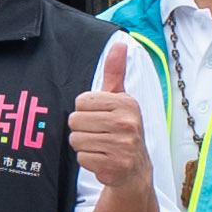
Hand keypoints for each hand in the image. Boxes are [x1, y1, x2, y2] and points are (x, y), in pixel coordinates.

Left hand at [66, 42, 151, 188]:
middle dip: (82, 128)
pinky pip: (82, 158)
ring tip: (100, 146)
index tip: (100, 116)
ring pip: (76, 140)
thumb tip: (120, 44)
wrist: (136, 168)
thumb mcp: (120, 99)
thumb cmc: (123, 129)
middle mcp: (127, 123)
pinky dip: (88, 160)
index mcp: (126, 103)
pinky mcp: (115, 166)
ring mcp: (122, 146)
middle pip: (75, 120)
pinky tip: (102, 159)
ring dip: (84, 145)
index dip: (85, 110)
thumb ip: (115, 72)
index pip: (81, 101)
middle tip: (99, 133)